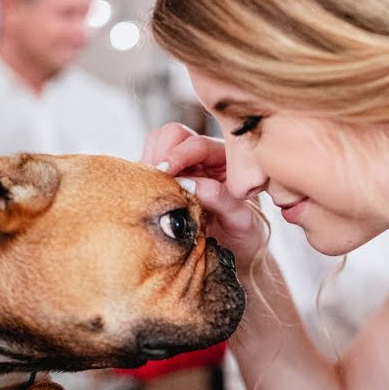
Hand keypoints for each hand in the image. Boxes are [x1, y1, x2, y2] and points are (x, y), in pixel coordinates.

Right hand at [142, 122, 265, 268]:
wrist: (237, 254)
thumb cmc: (245, 238)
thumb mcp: (242, 223)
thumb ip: (222, 201)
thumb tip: (191, 185)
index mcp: (227, 161)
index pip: (198, 144)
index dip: (179, 155)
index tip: (166, 172)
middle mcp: (204, 159)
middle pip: (173, 134)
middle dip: (161, 154)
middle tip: (156, 180)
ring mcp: (184, 167)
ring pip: (157, 143)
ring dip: (150, 161)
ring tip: (154, 188)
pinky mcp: (166, 179)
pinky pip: (147, 163)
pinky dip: (143, 174)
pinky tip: (149, 193)